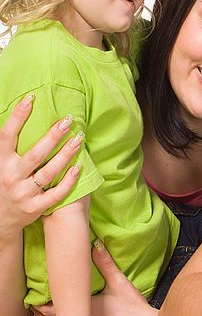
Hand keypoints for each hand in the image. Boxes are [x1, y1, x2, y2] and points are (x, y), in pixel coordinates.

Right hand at [0, 95, 81, 235]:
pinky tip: (79, 167)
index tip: (31, 98)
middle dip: (52, 136)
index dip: (18, 116)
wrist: (1, 218)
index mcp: (0, 161)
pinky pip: (56, 193)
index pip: (7, 135)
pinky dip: (68, 181)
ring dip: (66, 155)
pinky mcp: (36, 207)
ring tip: (79, 139)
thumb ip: (10, 145)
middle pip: (35, 154)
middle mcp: (11, 176)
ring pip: (48, 172)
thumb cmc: (5, 181)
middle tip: (68, 120)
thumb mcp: (2, 163)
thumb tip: (22, 112)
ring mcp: (23, 193)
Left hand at [31, 242, 157, 315]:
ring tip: (42, 311)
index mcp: (82, 309)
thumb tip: (95, 244)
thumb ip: (105, 264)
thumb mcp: (119, 282)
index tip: (33, 292)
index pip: (50, 307)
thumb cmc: (132, 306)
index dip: (38, 301)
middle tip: (32, 300)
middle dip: (39, 311)